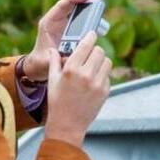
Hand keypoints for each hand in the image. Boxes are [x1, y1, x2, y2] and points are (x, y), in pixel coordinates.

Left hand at [21, 0, 99, 80]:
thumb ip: (59, 58)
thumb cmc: (41, 61)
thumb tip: (73, 56)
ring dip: (88, 6)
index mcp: (48, 22)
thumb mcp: (48, 60)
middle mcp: (56, 20)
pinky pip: (80, 19)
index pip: (62, 5)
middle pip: (71, 4)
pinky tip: (98, 17)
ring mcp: (63, 23)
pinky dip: (89, 17)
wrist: (39, 64)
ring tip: (100, 4)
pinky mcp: (69, 28)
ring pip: (76, 10)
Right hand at [44, 32, 111, 146]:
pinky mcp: (105, 92)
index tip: (91, 34)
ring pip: (107, 62)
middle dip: (94, 50)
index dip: (90, 37)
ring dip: (101, 61)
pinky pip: (108, 76)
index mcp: (71, 69)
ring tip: (93, 67)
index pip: (86, 44)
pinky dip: (102, 75)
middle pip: (99, 51)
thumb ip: (54, 62)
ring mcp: (97, 84)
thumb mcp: (52, 80)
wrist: (67, 125)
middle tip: (90, 54)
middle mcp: (86, 74)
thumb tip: (52, 49)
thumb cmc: (57, 101)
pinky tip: (93, 81)